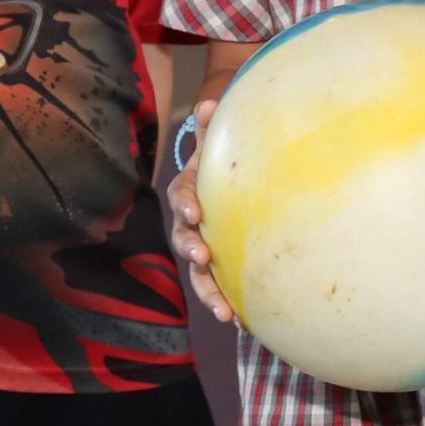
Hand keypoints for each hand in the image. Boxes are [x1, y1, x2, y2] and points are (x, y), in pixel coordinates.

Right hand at [165, 99, 234, 323]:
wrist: (233, 177)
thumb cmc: (225, 159)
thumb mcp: (219, 142)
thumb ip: (213, 129)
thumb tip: (208, 103)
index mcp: (190, 191)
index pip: (182, 196)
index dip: (186, 204)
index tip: (195, 213)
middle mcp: (191, 223)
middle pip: (184, 239)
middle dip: (192, 250)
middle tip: (204, 259)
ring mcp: (204, 246)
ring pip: (199, 272)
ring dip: (209, 292)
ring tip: (224, 312)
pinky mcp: (219, 266)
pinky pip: (220, 286)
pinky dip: (227, 303)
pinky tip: (242, 322)